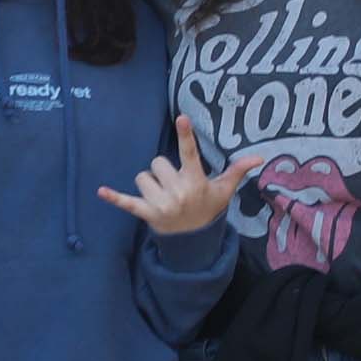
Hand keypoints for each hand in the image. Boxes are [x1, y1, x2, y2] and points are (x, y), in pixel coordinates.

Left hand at [97, 126, 262, 235]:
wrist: (194, 242)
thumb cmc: (208, 209)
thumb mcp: (223, 191)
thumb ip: (237, 171)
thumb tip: (259, 158)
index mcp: (196, 182)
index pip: (190, 154)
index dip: (186, 135)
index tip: (182, 118)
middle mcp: (179, 192)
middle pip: (157, 163)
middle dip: (163, 172)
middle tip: (174, 186)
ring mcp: (161, 204)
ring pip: (142, 177)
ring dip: (149, 183)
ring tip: (163, 196)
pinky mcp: (147, 214)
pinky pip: (127, 202)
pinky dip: (115, 198)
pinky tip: (101, 191)